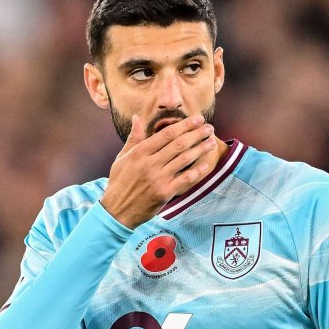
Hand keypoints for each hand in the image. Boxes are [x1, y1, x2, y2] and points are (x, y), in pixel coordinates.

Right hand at [100, 114, 215, 228]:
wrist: (117, 211)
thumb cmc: (119, 183)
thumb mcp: (122, 158)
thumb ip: (133, 138)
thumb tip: (137, 118)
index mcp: (140, 152)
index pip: (166, 134)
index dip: (185, 125)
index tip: (197, 119)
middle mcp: (150, 163)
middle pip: (178, 144)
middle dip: (196, 134)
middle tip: (209, 128)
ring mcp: (158, 178)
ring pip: (184, 159)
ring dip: (200, 149)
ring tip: (211, 142)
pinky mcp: (164, 193)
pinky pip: (184, 179)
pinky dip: (197, 171)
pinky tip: (206, 165)